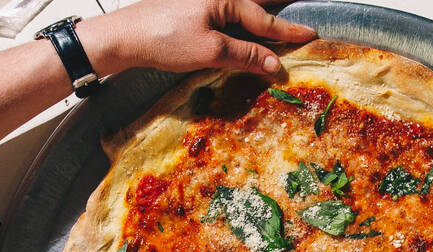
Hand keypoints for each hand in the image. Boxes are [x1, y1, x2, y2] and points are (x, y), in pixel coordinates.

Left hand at [79, 0, 316, 76]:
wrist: (123, 36)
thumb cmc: (163, 38)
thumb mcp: (210, 50)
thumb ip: (245, 55)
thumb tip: (274, 64)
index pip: (264, 18)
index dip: (287, 31)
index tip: (309, 35)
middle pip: (255, 6)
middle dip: (277, 14)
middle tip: (301, 18)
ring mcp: (204, 2)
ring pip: (241, 11)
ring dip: (260, 20)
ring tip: (279, 28)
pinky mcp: (193, 11)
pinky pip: (227, 15)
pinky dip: (241, 24)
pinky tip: (247, 33)